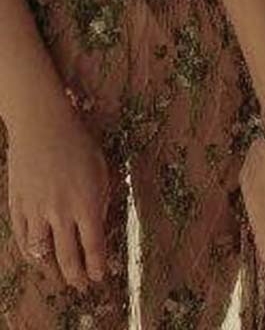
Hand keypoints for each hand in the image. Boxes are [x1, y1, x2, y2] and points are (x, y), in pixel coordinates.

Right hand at [6, 101, 108, 289]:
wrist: (42, 125)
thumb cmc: (78, 142)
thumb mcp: (101, 169)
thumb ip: (99, 200)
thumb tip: (96, 225)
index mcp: (86, 202)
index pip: (94, 246)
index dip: (98, 266)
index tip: (101, 276)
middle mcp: (61, 213)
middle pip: (68, 257)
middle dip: (78, 277)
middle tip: (83, 285)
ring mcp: (36, 212)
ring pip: (43, 255)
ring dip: (54, 272)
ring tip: (62, 279)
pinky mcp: (17, 208)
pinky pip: (23, 242)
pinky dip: (31, 256)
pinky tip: (39, 261)